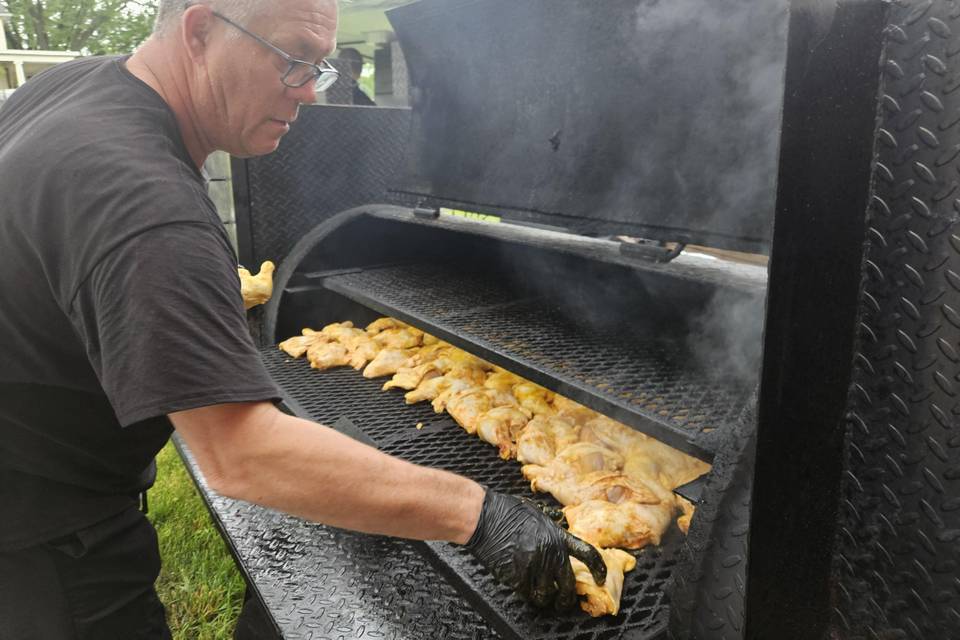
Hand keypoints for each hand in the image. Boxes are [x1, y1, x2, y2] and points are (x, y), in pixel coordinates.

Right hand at [464, 491, 605, 608]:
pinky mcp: (517, 576)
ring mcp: (535, 565)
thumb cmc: (506, 511)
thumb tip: (559, 534)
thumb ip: (550, 528)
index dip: (598, 568)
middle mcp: (550, 552)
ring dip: (545, 598)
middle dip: (567, 598)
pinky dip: (527, 595)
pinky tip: (524, 589)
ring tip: (541, 597)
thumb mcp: (536, 513)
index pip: (586, 553)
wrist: (484, 517)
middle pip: (568, 585)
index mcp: (557, 535)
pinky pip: (528, 594)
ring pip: (547, 594)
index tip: (601, 579)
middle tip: (563, 602)